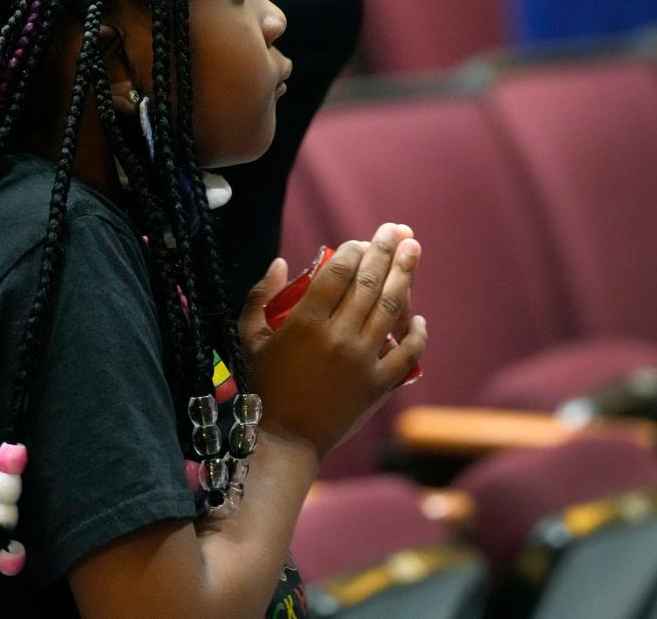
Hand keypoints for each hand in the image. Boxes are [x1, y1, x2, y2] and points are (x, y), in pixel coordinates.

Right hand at [239, 223, 426, 460]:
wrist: (286, 440)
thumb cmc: (262, 386)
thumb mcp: (249, 337)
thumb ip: (261, 297)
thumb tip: (282, 262)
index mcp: (306, 323)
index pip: (338, 273)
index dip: (353, 251)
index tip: (360, 240)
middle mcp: (338, 337)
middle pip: (369, 283)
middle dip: (384, 250)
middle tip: (397, 229)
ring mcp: (362, 361)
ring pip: (390, 309)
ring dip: (405, 275)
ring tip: (414, 249)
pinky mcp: (379, 385)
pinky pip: (406, 354)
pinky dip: (417, 333)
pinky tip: (420, 317)